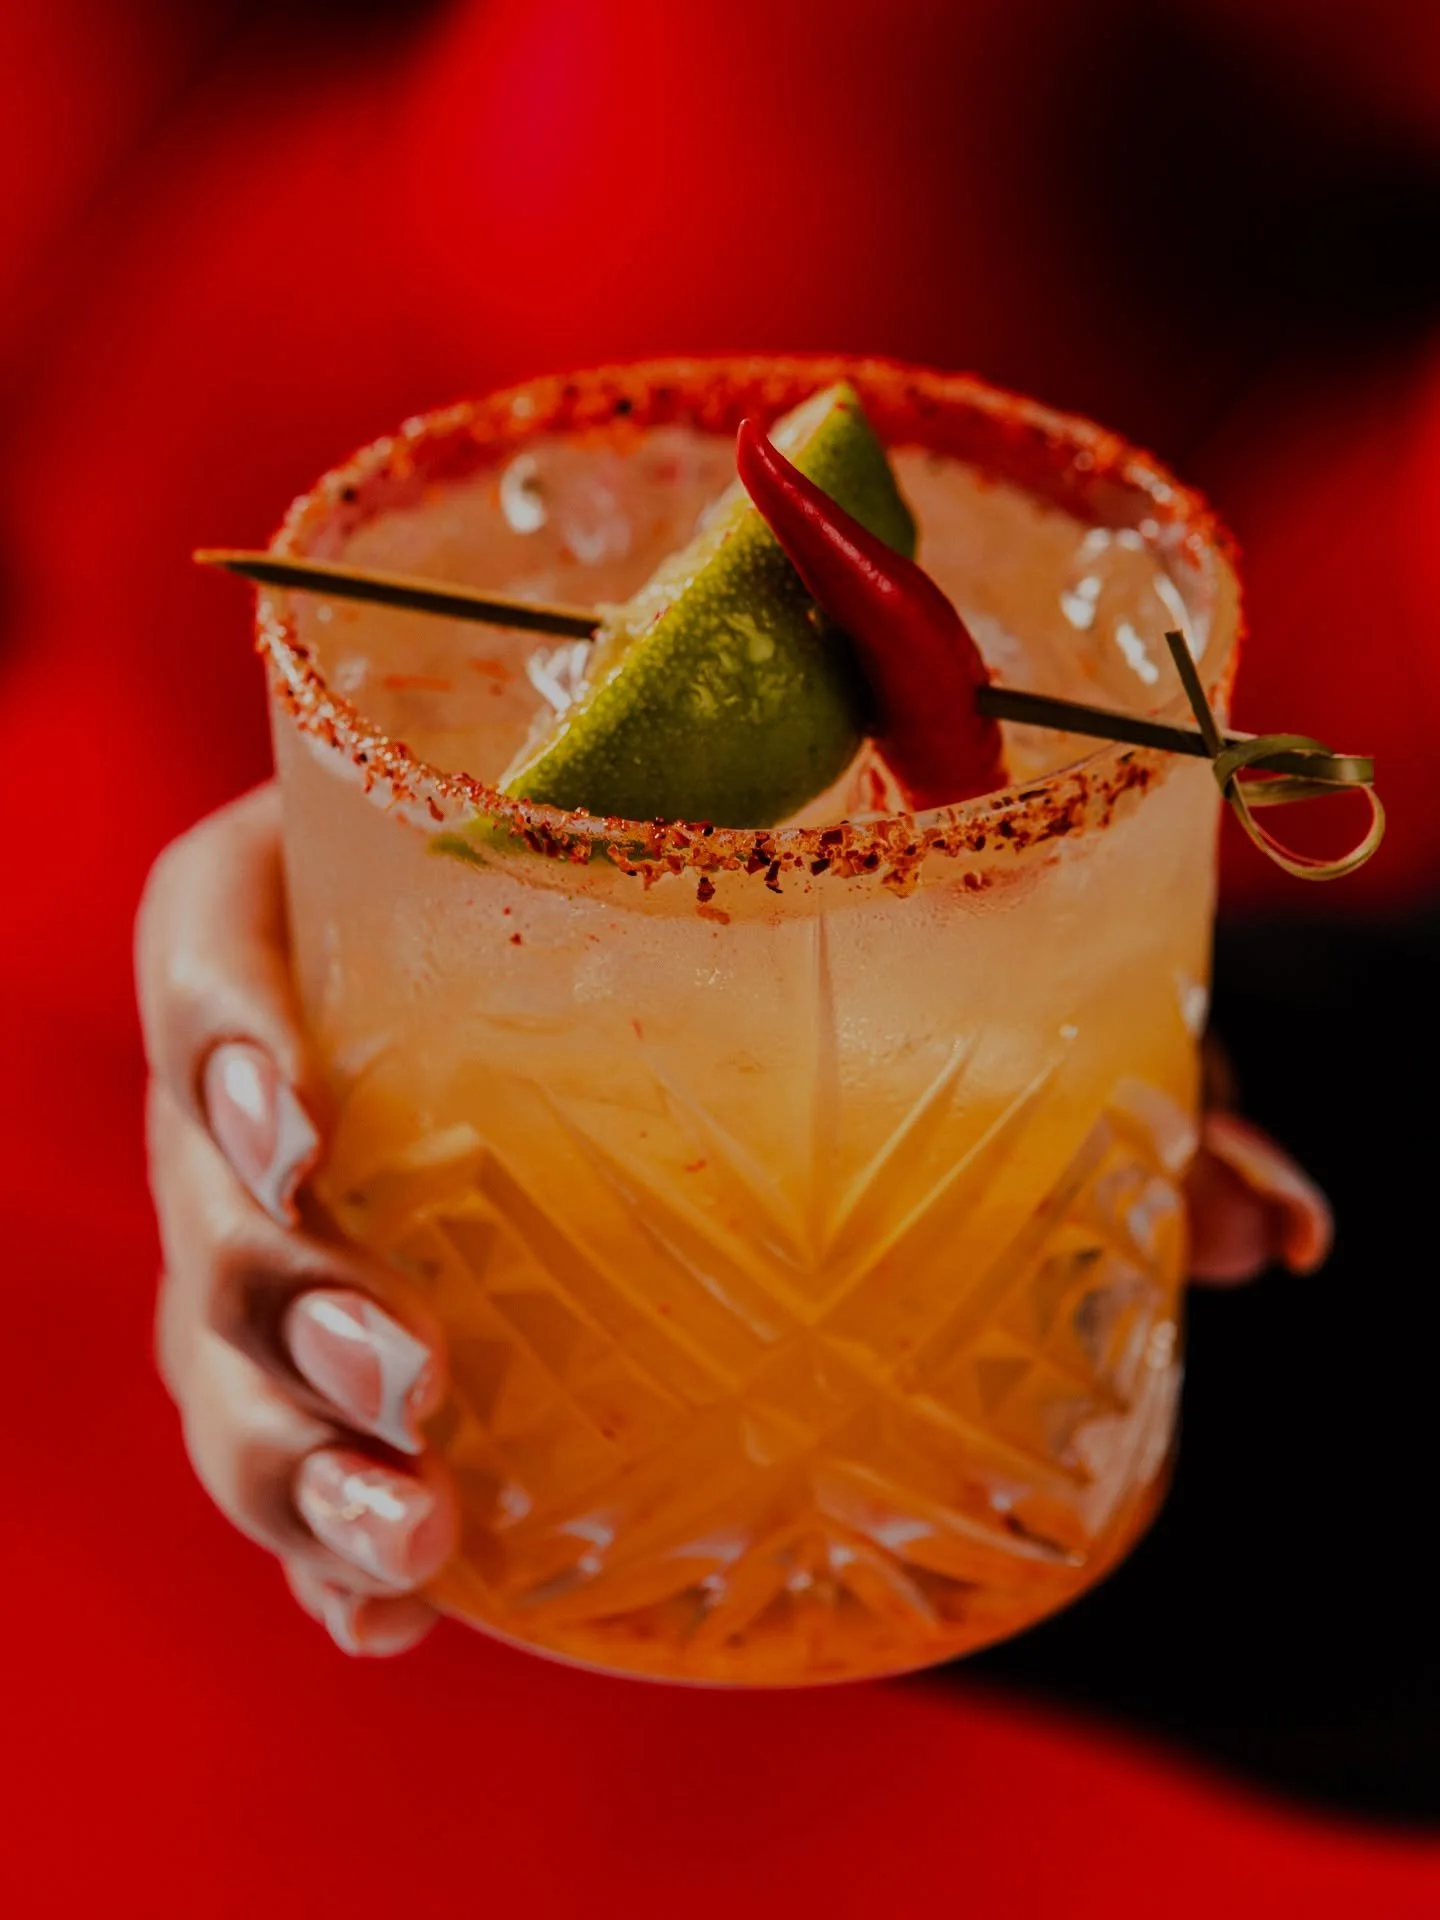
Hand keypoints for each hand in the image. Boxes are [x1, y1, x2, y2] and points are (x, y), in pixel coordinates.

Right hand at [136, 783, 1331, 1656]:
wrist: (693, 1033)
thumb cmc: (776, 954)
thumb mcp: (892, 966)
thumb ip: (1067, 1065)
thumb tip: (1271, 1229)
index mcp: (359, 904)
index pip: (210, 940)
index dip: (216, 1031)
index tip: (309, 1121)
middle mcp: (296, 1069)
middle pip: (207, 1186)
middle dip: (276, 1292)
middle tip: (415, 1372)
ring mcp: (288, 1227)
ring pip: (219, 1348)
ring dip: (287, 1454)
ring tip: (413, 1536)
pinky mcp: (328, 1346)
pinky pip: (275, 1451)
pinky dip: (316, 1542)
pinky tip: (389, 1613)